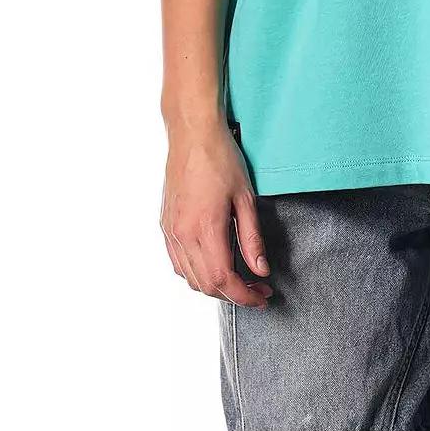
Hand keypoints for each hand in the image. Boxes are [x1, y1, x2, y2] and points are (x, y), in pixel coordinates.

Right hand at [161, 120, 273, 306]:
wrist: (192, 134)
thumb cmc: (222, 159)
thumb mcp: (246, 198)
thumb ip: (252, 239)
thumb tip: (260, 271)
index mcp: (204, 228)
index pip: (224, 279)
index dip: (245, 295)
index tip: (263, 296)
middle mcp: (182, 234)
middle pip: (206, 284)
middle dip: (234, 295)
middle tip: (258, 290)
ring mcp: (170, 231)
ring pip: (190, 278)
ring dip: (215, 287)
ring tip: (240, 280)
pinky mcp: (165, 225)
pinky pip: (178, 263)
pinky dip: (196, 274)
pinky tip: (214, 266)